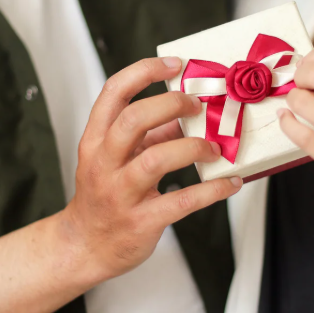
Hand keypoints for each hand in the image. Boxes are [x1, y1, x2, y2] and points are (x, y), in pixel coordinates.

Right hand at [60, 57, 242, 280]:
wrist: (84, 246)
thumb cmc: (103, 196)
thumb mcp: (115, 159)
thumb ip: (148, 134)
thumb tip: (186, 112)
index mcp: (95, 140)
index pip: (113, 92)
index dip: (144, 72)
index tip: (174, 66)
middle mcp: (104, 163)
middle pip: (133, 120)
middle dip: (171, 104)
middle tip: (198, 106)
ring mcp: (120, 193)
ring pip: (156, 159)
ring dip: (193, 147)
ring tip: (215, 147)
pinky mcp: (140, 221)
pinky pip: (182, 201)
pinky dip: (212, 190)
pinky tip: (230, 182)